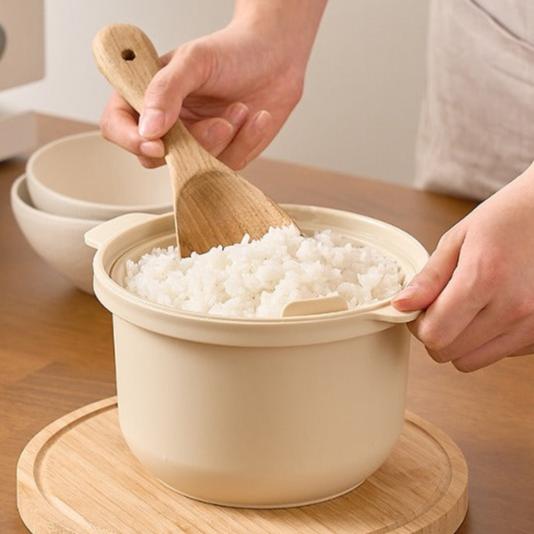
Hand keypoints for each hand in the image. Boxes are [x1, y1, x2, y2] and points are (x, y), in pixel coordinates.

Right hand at [99, 1, 324, 169]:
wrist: (276, 57)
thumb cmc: (232, 51)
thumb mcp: (194, 61)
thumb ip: (166, 91)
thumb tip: (147, 129)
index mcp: (146, 96)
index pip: (117, 126)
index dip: (130, 140)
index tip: (157, 144)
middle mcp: (167, 124)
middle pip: (159, 157)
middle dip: (196, 142)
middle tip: (222, 121)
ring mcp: (194, 143)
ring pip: (196, 167)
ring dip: (226, 141)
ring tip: (242, 109)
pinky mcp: (222, 155)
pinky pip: (228, 166)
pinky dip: (245, 142)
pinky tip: (256, 119)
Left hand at [393, 166, 533, 371]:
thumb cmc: (506, 220)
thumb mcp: (458, 240)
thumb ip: (428, 278)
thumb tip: (401, 305)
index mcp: (485, 278)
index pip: (434, 334)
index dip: (417, 325)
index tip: (419, 309)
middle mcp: (514, 307)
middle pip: (449, 353)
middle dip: (436, 333)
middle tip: (440, 307)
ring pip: (473, 361)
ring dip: (460, 341)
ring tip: (468, 308)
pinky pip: (499, 355)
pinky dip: (488, 340)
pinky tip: (494, 310)